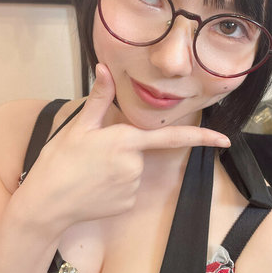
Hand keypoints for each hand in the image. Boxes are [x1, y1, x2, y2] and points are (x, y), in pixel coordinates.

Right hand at [15, 64, 229, 230]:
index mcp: (126, 140)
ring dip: (117, 169)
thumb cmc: (59, 162)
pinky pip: (127, 189)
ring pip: (133, 170)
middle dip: (122, 150)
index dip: (202, 137)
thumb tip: (106, 68)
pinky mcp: (127, 204)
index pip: (171, 137)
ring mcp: (132, 186)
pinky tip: (94, 189)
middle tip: (91, 157)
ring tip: (89, 173)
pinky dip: (114, 187)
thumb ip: (99, 99)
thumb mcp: (78, 128)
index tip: (226, 140)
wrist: (46, 204)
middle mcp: (135, 164)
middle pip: (139, 151)